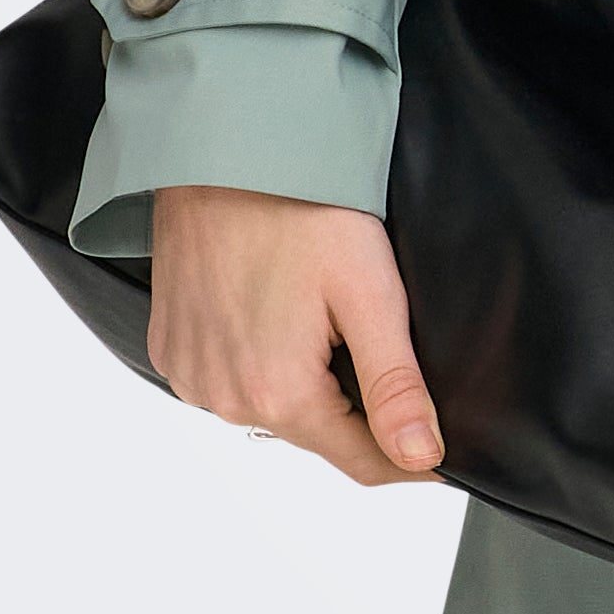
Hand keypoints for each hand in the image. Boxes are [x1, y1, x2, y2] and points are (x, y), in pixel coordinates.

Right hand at [148, 188, 442, 486]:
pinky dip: (261, 364)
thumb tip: (424, 457)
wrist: (220, 150)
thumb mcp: (368, 292)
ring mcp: (191, 376)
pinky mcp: (171, 348)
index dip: (410, 458)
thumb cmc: (299, 208)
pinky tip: (281, 316)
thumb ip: (395, 384)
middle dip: (360, 413)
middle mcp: (224, 400)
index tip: (443, 449)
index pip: (361, 462)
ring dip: (309, 388)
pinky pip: (229, 380)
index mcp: (278, 395)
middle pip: (317, 434)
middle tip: (392, 360)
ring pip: (272, 408)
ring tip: (332, 328)